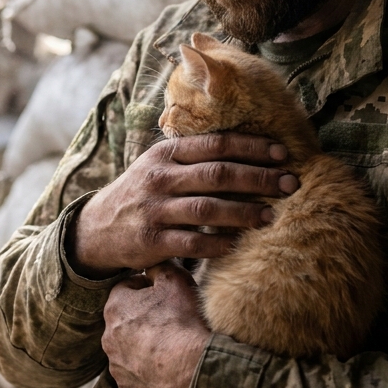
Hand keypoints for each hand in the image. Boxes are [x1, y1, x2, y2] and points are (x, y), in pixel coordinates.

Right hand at [68, 132, 296, 277]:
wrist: (97, 228)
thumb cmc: (142, 193)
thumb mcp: (159, 166)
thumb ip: (194, 158)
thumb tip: (250, 153)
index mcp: (165, 153)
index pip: (216, 144)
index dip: (252, 147)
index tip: (282, 152)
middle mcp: (160, 178)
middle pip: (218, 174)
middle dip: (258, 178)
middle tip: (290, 183)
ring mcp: (155, 210)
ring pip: (208, 209)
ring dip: (244, 212)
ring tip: (271, 215)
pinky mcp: (152, 241)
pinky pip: (193, 242)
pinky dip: (219, 243)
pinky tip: (239, 243)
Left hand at [103, 262, 210, 387]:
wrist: (192, 371)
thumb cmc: (182, 322)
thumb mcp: (175, 281)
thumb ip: (159, 267)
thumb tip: (153, 264)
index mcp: (115, 307)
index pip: (126, 288)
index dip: (147, 289)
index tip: (164, 294)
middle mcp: (108, 337)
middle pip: (125, 320)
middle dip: (143, 318)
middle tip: (169, 321)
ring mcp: (116, 365)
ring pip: (128, 349)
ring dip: (143, 346)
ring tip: (169, 347)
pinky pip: (135, 375)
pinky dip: (147, 371)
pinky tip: (166, 369)